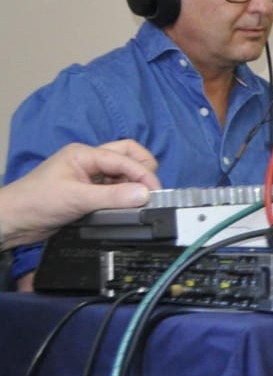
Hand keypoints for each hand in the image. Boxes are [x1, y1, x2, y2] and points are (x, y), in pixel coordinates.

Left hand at [0, 140, 158, 249]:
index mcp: (84, 154)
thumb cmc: (35, 202)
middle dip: (143, 169)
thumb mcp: (77, 199)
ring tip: (140, 201)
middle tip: (152, 190)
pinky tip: (127, 206)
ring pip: (123, 172)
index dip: (143, 174)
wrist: (13, 221)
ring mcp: (89, 176)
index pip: (124, 158)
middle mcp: (89, 161)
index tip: (156, 193)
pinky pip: (115, 188)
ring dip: (134, 184)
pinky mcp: (89, 192)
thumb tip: (144, 195)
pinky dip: (125, 195)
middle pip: (128, 155)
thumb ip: (112, 196)